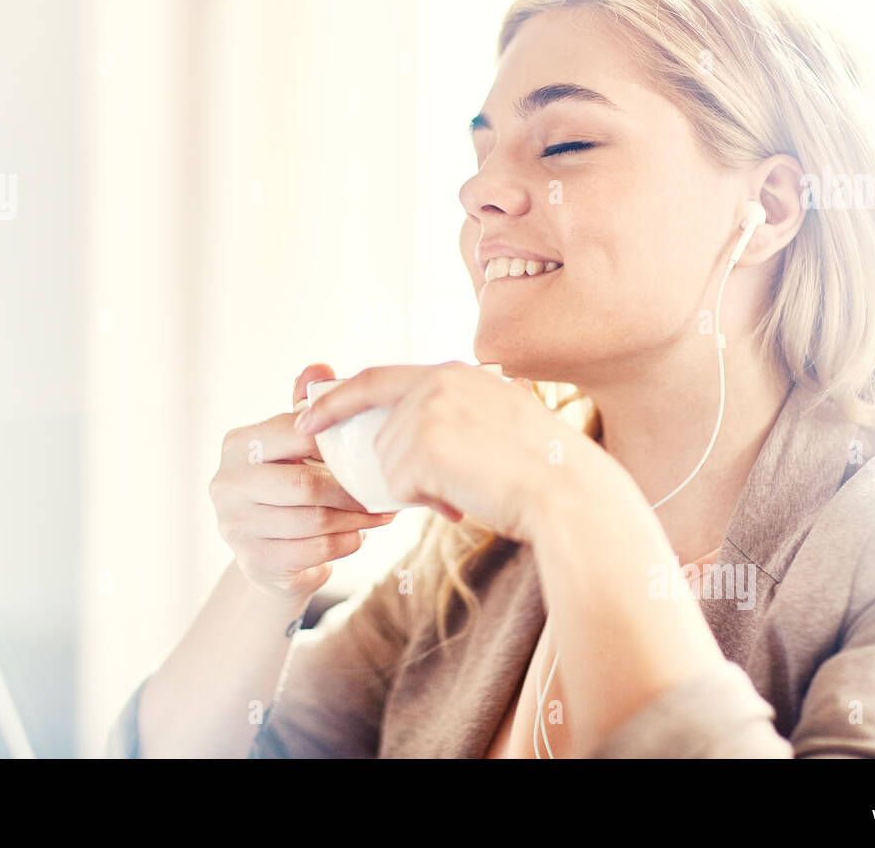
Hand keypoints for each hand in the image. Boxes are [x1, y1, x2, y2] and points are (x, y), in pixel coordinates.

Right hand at [209, 363, 397, 604]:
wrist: (268, 553)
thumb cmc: (288, 486)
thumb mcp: (294, 444)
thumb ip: (306, 405)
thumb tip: (321, 367)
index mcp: (238, 445)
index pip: (295, 433)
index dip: (337, 441)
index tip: (372, 446)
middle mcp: (227, 484)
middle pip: (306, 484)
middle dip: (353, 489)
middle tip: (386, 488)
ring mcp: (235, 526)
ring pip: (314, 521)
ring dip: (357, 518)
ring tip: (382, 513)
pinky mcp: (254, 562)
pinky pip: (315, 551)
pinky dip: (346, 542)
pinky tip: (359, 535)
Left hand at [294, 361, 605, 543]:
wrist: (567, 495)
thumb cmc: (539, 473)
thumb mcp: (496, 425)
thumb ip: (451, 417)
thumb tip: (400, 439)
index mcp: (457, 372)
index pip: (377, 379)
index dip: (337, 398)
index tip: (308, 417)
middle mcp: (439, 381)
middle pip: (381, 432)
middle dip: (392, 467)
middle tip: (438, 486)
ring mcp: (430, 408)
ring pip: (387, 461)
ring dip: (417, 487)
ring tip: (466, 490)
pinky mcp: (425, 442)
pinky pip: (395, 484)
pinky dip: (421, 502)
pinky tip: (460, 499)